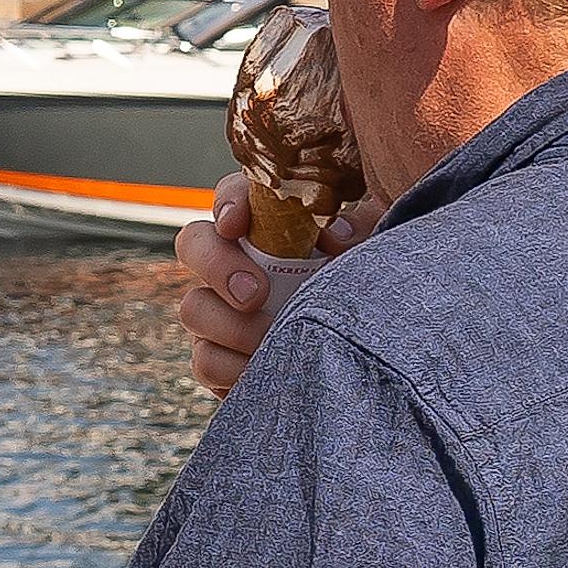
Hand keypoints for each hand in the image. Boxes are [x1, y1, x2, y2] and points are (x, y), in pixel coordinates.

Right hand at [166, 171, 358, 397]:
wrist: (367, 360)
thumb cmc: (364, 292)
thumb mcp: (373, 253)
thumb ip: (360, 229)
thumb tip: (334, 234)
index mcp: (270, 229)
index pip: (235, 197)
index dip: (229, 203)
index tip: (235, 223)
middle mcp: (235, 264)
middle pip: (193, 243)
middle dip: (217, 265)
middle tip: (256, 294)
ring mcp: (221, 312)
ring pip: (194, 308)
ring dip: (234, 327)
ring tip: (274, 341)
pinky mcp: (220, 358)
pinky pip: (206, 361)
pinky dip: (236, 369)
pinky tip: (271, 371)